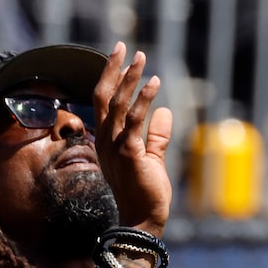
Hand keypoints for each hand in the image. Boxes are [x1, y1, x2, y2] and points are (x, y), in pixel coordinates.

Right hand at [92, 44, 172, 237]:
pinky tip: (154, 83)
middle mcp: (105, 141)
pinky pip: (134, 121)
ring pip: (117, 104)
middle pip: (103, 97)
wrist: (142, 221)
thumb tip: (164, 111)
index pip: (103, 102)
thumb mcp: (151, 158)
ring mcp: (114, 147)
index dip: (109, 78)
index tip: (118, 56)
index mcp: (107, 141)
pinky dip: (143, 99)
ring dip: (129, 79)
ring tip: (141, 58)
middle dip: (112, 69)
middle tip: (124, 46)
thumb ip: (156, 135)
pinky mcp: (129, 153)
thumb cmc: (144, 192)